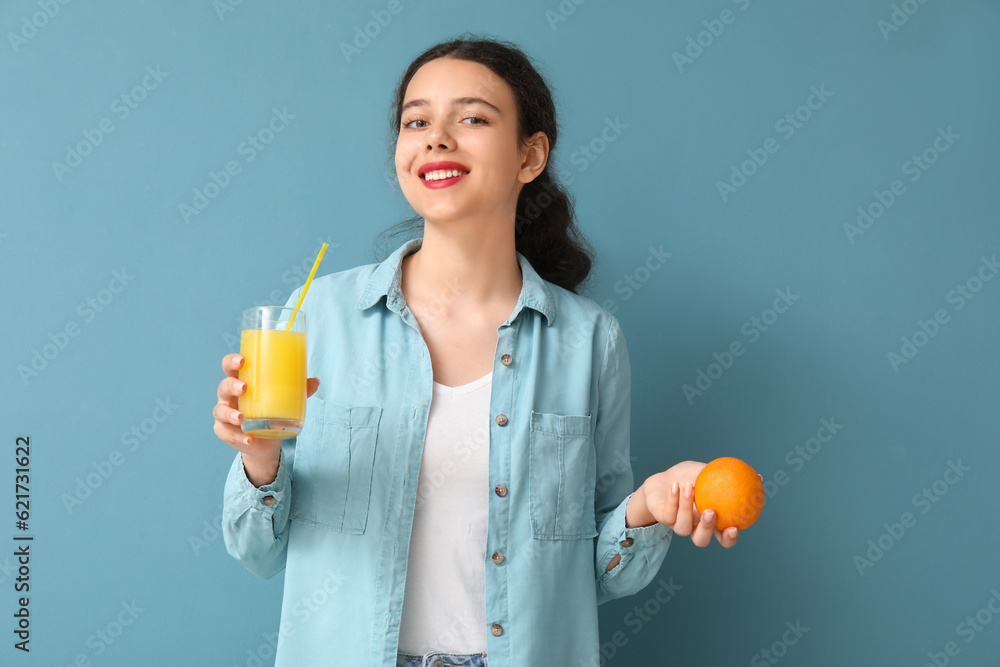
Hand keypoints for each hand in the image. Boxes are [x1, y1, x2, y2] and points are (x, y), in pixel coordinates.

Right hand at [212, 353, 319, 484]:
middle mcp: (229, 396)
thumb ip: (300, 390)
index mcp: (241, 381)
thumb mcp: (285, 399)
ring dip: (230, 413)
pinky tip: (249, 439)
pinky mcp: (225, 432)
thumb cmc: (271, 410)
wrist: (265, 441)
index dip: (232, 361)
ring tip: (241, 417)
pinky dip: (238, 437)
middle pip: (224, 386)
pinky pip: (227, 433)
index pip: (230, 367)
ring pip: (220, 410)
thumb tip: (316, 381)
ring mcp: (225, 414)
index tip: (242, 360)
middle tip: (244, 387)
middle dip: (232, 385)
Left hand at [639, 461, 738, 548]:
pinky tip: (675, 485)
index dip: (729, 538)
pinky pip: (668, 514)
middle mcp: (694, 527)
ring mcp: (677, 524)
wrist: (663, 479)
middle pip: (701, 540)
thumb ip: (729, 477)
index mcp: (709, 521)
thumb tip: (758, 477)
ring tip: (689, 486)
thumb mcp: (709, 473)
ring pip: (683, 528)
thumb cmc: (690, 476)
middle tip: (710, 511)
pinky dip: (673, 499)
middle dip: (706, 529)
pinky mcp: (663, 519)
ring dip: (687, 507)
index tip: (734, 528)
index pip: (722, 537)